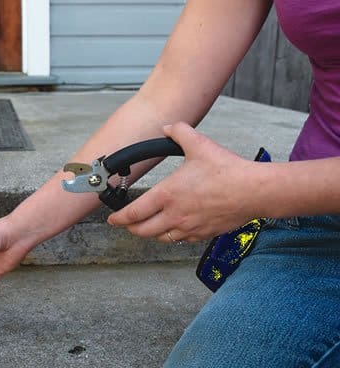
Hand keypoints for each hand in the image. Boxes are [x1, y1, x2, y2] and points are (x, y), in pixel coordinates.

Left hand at [108, 123, 256, 241]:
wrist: (254, 191)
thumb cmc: (227, 171)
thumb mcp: (198, 144)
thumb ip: (178, 132)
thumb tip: (168, 127)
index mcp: (167, 195)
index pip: (134, 213)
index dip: (119, 218)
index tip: (113, 219)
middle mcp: (174, 215)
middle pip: (143, 231)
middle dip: (131, 228)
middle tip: (126, 224)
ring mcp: (189, 227)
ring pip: (161, 238)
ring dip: (150, 234)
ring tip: (147, 227)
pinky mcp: (203, 233)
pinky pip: (180, 240)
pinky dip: (171, 236)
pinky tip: (173, 229)